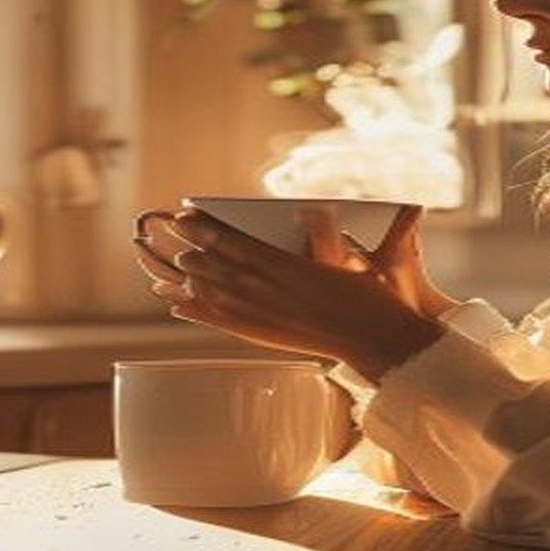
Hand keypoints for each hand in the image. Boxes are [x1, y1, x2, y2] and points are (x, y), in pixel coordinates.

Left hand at [132, 206, 445, 380]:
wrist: (374, 340)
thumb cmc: (367, 297)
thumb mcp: (346, 259)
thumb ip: (322, 236)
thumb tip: (309, 210)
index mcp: (286, 267)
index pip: (234, 242)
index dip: (207, 227)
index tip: (188, 212)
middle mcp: (268, 292)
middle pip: (217, 265)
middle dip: (193, 246)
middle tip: (175, 230)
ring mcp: (263, 316)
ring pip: (214, 294)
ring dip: (192, 277)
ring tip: (176, 263)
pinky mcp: (263, 337)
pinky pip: (221, 323)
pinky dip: (197, 312)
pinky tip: (178, 305)